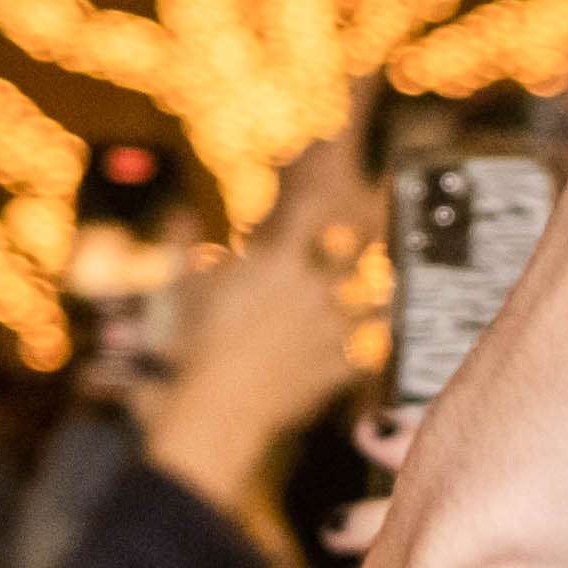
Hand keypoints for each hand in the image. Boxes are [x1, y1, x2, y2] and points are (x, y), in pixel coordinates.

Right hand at [135, 135, 368, 513]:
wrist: (217, 407)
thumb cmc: (194, 344)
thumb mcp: (183, 287)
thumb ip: (183, 243)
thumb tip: (178, 211)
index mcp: (276, 262)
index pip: (313, 212)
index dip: (328, 187)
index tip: (339, 160)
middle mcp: (312, 289)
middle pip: (354, 251)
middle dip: (365, 235)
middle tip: (376, 220)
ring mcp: (329, 329)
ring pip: (373, 299)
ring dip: (381, 291)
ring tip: (389, 284)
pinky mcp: (337, 368)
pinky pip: (370, 353)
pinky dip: (377, 347)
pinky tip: (383, 342)